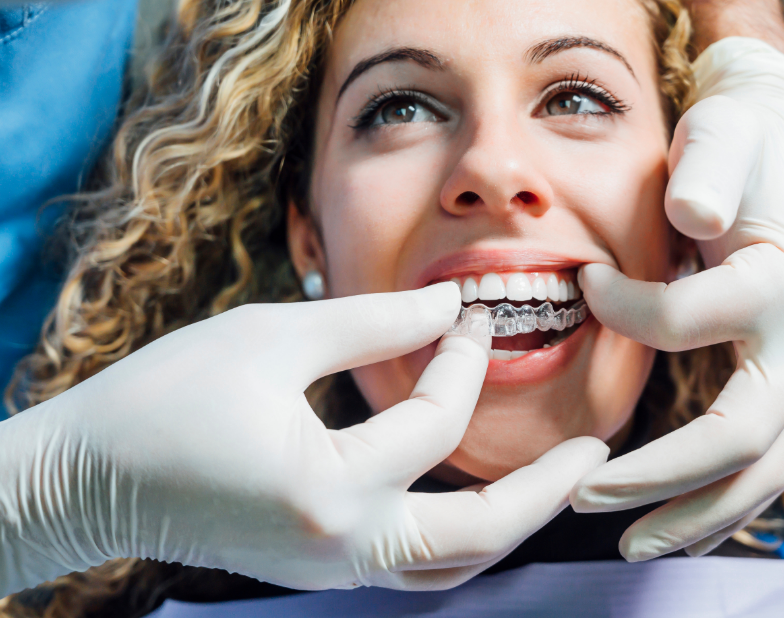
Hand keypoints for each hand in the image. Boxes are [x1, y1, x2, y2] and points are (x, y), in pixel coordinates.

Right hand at [0, 283, 607, 595]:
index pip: (433, 421)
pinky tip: (473, 492)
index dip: (459, 357)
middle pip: (477, 536)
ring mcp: (331, 569)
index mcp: (330, 487)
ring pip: (450, 566)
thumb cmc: (165, 398)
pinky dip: (456, 531)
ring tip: (552, 481)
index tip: (468, 311)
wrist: (86, 479)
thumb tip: (446, 304)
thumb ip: (370, 322)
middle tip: (595, 453)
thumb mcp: (272, 337)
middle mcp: (342, 547)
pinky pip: (412, 564)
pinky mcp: (318, 568)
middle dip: (545, 492)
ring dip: (508, 523)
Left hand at [570, 38, 783, 559]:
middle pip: (740, 439)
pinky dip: (717, 501)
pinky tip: (673, 524)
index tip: (581, 284)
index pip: (686, 324)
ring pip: (760, 472)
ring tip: (630, 545)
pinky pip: (759, 461)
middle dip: (657, 478)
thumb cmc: (739, 145)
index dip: (621, 310)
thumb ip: (708, 172)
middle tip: (581, 497)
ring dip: (691, 515)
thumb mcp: (723, 137)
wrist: (779, 150)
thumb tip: (692, 218)